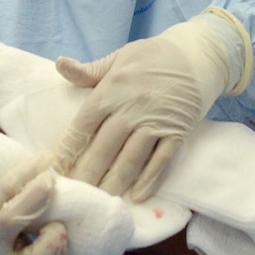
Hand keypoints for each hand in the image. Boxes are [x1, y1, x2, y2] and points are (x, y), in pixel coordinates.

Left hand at [52, 9, 250, 199]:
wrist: (198, 54)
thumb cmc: (153, 56)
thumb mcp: (119, 57)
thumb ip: (89, 70)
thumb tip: (59, 64)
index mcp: (112, 88)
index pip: (84, 124)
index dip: (69, 148)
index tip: (56, 167)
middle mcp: (132, 107)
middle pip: (104, 147)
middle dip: (87, 173)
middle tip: (73, 193)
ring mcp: (156, 122)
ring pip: (131, 158)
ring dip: (114, 182)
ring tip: (99, 200)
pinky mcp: (177, 132)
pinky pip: (162, 160)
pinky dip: (150, 179)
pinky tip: (137, 196)